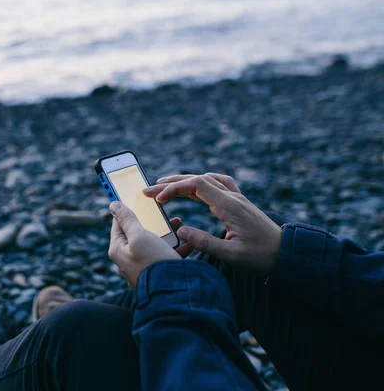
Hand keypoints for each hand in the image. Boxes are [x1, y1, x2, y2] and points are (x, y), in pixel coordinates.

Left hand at [108, 201, 181, 287]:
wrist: (172, 292)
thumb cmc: (153, 262)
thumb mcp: (139, 236)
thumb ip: (127, 219)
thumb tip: (112, 205)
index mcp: (118, 249)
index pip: (118, 223)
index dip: (127, 210)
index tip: (137, 200)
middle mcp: (127, 259)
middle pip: (137, 233)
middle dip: (152, 222)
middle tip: (163, 213)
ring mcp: (142, 267)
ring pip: (154, 244)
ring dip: (167, 233)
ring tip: (178, 225)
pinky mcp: (157, 273)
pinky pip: (165, 256)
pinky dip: (176, 248)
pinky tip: (187, 242)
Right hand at [143, 173, 281, 273]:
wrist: (287, 255)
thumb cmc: (261, 258)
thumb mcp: (232, 255)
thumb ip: (205, 242)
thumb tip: (180, 230)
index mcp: (230, 206)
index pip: (196, 185)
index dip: (174, 188)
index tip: (157, 200)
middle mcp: (233, 197)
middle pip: (198, 179)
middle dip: (171, 183)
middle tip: (149, 190)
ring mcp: (237, 198)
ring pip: (207, 180)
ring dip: (184, 180)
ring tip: (164, 186)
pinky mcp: (239, 203)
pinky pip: (217, 184)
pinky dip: (201, 182)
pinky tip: (193, 188)